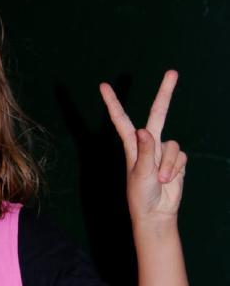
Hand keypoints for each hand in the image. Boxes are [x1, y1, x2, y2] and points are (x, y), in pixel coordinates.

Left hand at [100, 69, 186, 221]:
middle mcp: (148, 144)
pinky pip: (181, 157)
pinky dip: (176, 170)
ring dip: (168, 166)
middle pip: (158, 113)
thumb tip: (145, 131)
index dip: (113, 103)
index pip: (121, 119)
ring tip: (160, 180)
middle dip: (166, 93)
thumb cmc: (141, 195)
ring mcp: (163, 151)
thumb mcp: (141, 173)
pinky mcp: (177, 161)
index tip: (103, 86)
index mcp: (132, 145)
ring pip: (173, 146)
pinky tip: (169, 181)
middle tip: (173, 72)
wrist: (156, 213)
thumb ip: (145, 152)